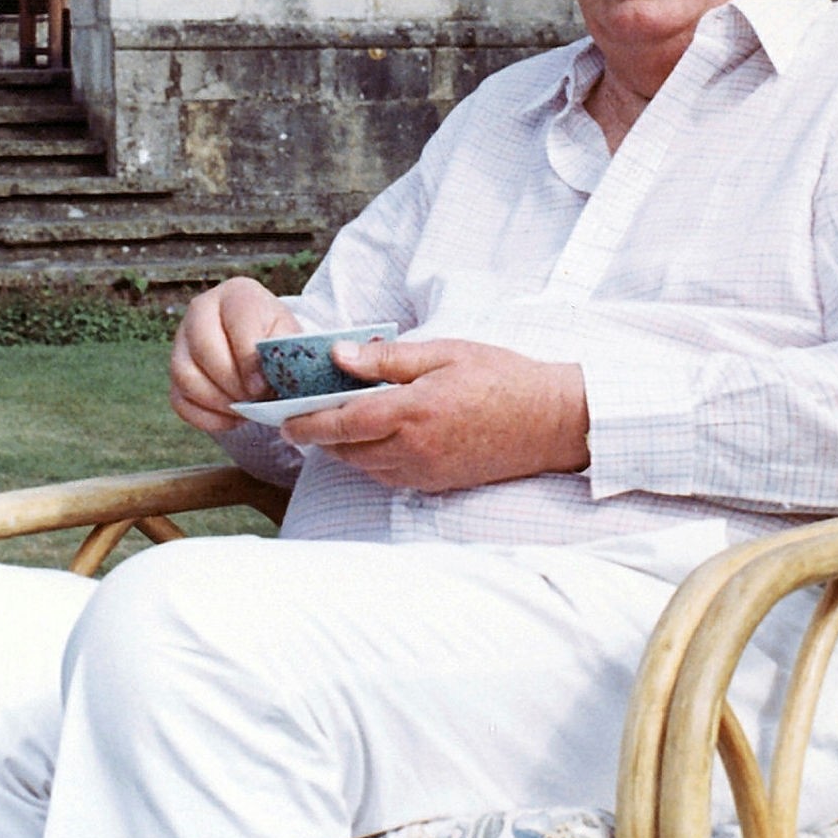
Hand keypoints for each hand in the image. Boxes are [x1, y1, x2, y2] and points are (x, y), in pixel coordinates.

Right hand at [168, 277, 299, 432]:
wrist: (262, 344)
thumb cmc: (277, 339)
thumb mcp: (290, 337)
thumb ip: (285, 353)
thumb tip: (272, 382)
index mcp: (236, 295)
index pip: (236, 323)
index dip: (249, 360)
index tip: (262, 386)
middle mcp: (201, 311)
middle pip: (204, 349)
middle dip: (232, 383)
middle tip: (254, 400)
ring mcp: (182, 341)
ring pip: (185, 376)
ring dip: (218, 402)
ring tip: (244, 410)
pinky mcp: (176, 371)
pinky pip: (179, 400)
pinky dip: (207, 417)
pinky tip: (231, 419)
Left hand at [281, 338, 590, 492]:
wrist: (552, 422)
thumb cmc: (501, 378)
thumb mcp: (443, 353)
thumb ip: (386, 359)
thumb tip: (338, 356)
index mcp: (412, 412)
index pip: (343, 423)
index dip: (308, 424)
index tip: (285, 419)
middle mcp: (414, 450)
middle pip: (347, 451)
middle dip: (320, 437)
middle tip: (303, 418)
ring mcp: (426, 472)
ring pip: (366, 468)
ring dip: (345, 451)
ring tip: (337, 426)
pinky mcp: (438, 484)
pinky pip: (390, 477)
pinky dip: (372, 462)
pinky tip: (375, 441)